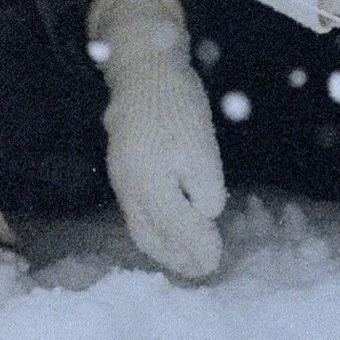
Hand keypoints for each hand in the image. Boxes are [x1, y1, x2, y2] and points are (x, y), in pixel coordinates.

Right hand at [93, 0, 224, 278]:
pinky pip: (136, 212)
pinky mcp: (122, 170)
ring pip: (141, 226)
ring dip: (164, 248)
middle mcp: (130, 187)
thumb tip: (207, 214)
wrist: (142, 69)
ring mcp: (122, 179)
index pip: (175, 229)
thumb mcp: (200, 142)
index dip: (196, 248)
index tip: (217, 262)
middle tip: (203, 270)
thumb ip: (203, 184)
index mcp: (150, 182)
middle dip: (177, 258)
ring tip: (187, 259)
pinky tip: (170, 228)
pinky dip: (155, 229)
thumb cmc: (176, 103)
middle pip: (151, 236)